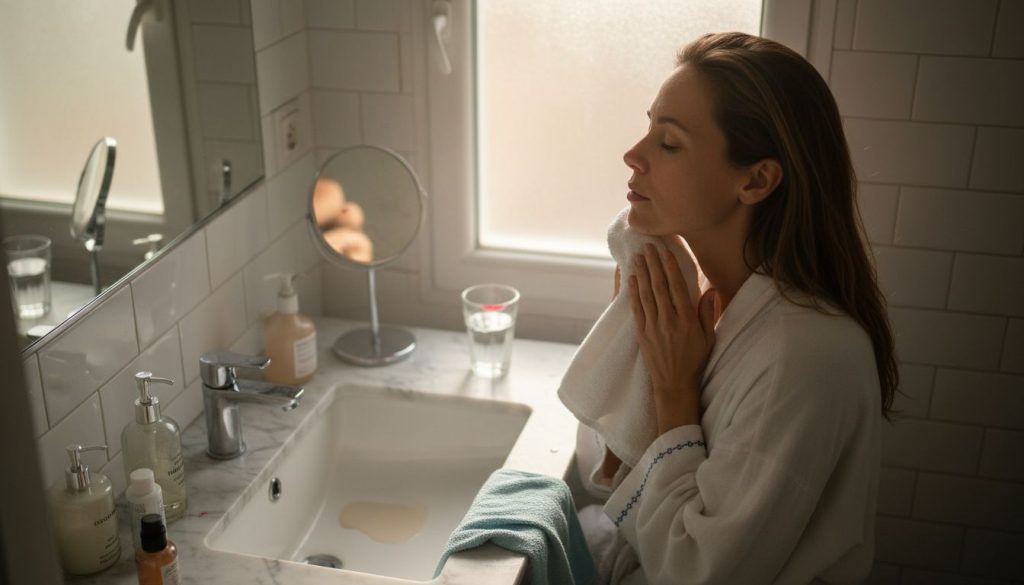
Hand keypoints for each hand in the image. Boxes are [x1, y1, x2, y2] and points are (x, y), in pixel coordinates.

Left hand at [629, 242, 716, 432]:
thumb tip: (711, 289)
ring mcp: (653, 328)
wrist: (675, 384)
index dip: (670, 267)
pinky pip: (637, 309)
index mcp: (687, 321)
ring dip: (642, 274)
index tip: (666, 251)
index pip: (677, 287)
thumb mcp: (708, 337)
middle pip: (659, 287)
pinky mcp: (642, 334)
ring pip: (646, 295)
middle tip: (648, 246)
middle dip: (653, 264)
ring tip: (638, 257)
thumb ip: (708, 312)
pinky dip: (634, 293)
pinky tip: (632, 279)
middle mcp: (669, 322)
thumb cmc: (694, 360)